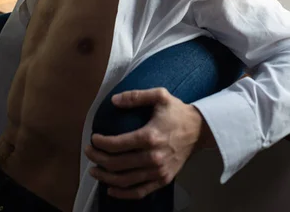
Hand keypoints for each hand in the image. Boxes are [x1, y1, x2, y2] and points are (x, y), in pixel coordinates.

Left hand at [85, 87, 210, 199]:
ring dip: (105, 177)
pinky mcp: (163, 180)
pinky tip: (111, 189)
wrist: (200, 130)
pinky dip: (123, 193)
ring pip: (125, 180)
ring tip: (94, 170)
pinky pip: (139, 191)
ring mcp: (158, 171)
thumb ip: (136, 96)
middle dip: (98, 159)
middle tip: (89, 152)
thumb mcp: (159, 96)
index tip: (93, 138)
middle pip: (117, 164)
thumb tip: (113, 101)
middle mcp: (153, 157)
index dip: (101, 143)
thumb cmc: (178, 112)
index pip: (117, 144)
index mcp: (150, 136)